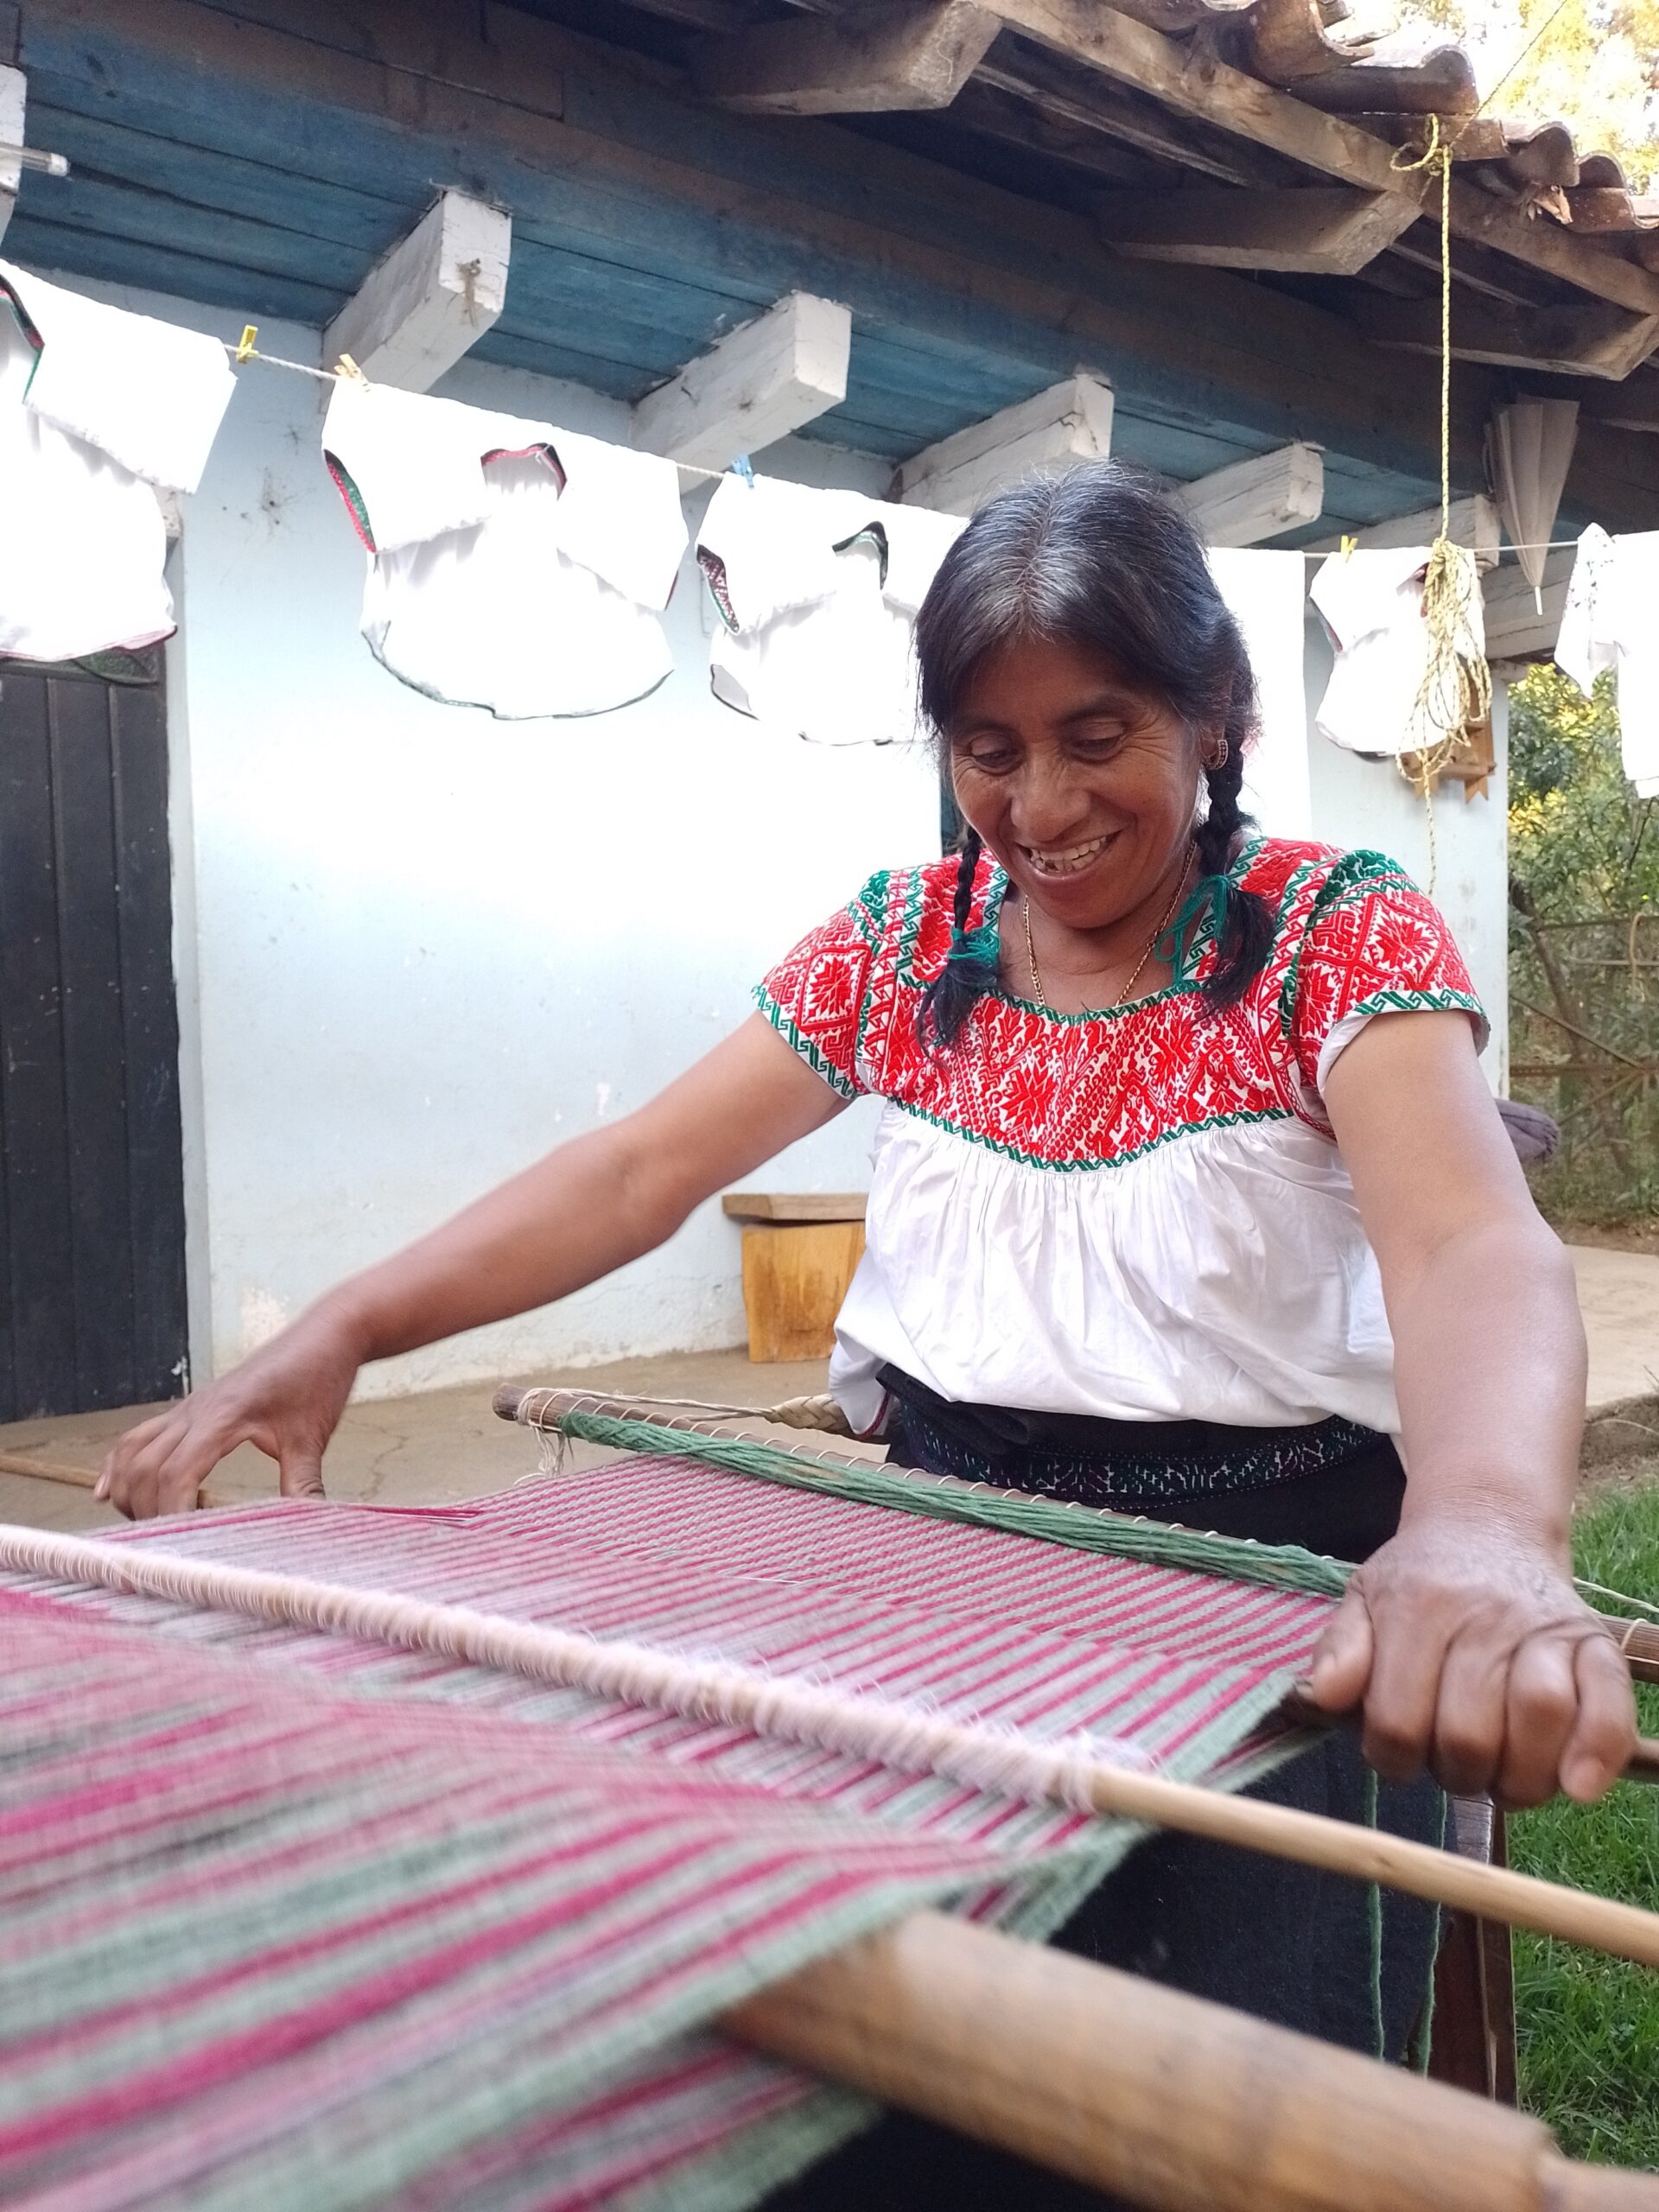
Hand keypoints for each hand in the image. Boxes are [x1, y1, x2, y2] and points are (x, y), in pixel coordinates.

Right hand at [96, 1301, 364, 1518]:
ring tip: (146, 1525)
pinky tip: (108, 1490)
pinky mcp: (190, 1409)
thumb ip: (303, 1483)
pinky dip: (118, 1464)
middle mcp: (195, 1410)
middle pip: (144, 1467)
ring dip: (128, 1490)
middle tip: (170, 1544)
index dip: (170, 1512)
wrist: (323, 1336)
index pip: (175, 1473)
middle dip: (147, 1510)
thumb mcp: (313, 1437)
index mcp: (222, 1416)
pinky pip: (139, 1435)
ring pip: (132, 1451)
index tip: (182, 1544)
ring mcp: (188, 1408)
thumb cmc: (317, 1378)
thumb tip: (305, 1524)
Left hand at [1306, 1511, 1635, 1804]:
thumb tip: (1322, 1697)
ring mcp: (1545, 1629)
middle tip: (1451, 1761)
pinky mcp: (1595, 1642)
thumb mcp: (1362, 1598)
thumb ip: (1340, 1649)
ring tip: (1501, 1775)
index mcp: (1418, 1609)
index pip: (1398, 1720)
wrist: (1487, 1523)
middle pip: (1469, 1734)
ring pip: (1539, 1720)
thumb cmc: (1419, 1578)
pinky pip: (1610, 1706)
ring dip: (1518, 1777)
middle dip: (1454, 1772)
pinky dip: (1597, 1753)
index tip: (1398, 1751)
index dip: (1392, 1757)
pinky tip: (1575, 1786)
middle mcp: (1484, 1616)